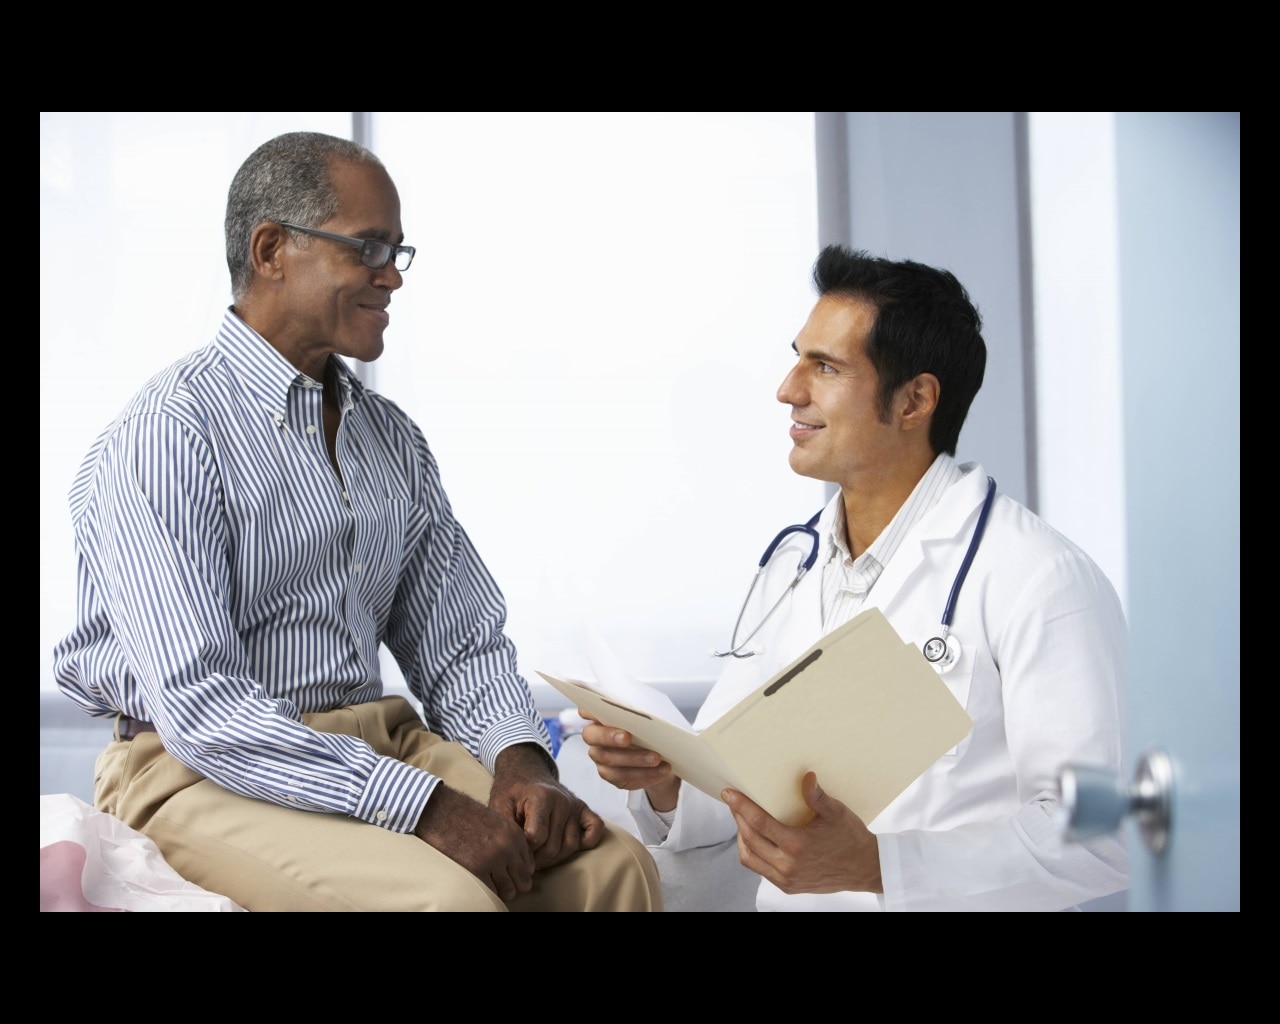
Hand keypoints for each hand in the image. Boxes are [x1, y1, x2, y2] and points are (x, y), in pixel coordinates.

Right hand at [414, 783, 536, 899]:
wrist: (441, 810)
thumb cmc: (464, 816)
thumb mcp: (495, 822)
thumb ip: (509, 840)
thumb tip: (516, 863)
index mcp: (514, 835)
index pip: (530, 866)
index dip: (519, 873)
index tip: (510, 874)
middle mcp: (508, 848)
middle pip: (523, 882)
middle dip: (514, 885)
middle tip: (502, 883)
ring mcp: (493, 860)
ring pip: (509, 891)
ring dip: (500, 890)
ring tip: (491, 884)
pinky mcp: (476, 869)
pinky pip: (490, 891)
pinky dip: (486, 891)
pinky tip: (480, 882)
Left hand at [490, 743, 605, 869]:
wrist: (525, 774)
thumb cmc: (511, 793)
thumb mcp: (499, 806)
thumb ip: (507, 828)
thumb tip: (516, 853)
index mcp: (541, 797)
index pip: (536, 838)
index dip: (523, 850)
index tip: (515, 849)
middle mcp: (562, 800)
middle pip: (553, 847)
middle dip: (537, 860)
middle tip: (525, 860)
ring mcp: (575, 805)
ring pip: (571, 846)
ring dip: (554, 858)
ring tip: (539, 856)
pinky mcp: (583, 809)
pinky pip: (595, 830)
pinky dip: (587, 843)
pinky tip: (567, 846)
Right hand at [577, 708, 679, 812]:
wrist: (663, 754)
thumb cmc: (652, 729)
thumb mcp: (649, 717)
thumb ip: (640, 713)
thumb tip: (646, 714)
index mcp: (600, 716)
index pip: (586, 708)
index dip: (588, 708)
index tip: (602, 707)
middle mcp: (595, 737)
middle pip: (591, 736)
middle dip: (609, 736)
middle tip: (627, 737)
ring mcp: (601, 757)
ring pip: (610, 759)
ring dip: (635, 759)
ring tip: (656, 758)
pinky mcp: (612, 776)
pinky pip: (624, 778)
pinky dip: (645, 774)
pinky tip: (661, 770)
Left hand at [723, 772, 882, 893]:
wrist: (865, 869)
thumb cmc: (851, 839)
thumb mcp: (836, 813)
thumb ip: (817, 796)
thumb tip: (806, 777)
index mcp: (798, 845)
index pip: (759, 823)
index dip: (740, 806)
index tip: (728, 794)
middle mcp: (788, 865)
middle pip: (750, 839)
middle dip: (737, 817)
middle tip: (733, 802)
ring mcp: (787, 878)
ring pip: (749, 858)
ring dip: (741, 837)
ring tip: (741, 820)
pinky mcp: (788, 886)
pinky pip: (760, 870)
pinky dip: (752, 853)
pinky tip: (755, 839)